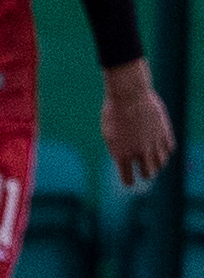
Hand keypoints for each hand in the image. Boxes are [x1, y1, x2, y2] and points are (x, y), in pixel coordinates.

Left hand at [103, 58, 173, 188]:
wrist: (129, 95)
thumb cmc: (113, 112)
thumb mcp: (108, 132)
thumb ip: (117, 148)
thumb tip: (125, 159)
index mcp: (121, 154)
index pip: (128, 177)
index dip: (128, 181)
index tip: (129, 183)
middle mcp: (140, 152)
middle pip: (148, 173)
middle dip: (146, 174)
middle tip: (145, 173)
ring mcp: (154, 143)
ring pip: (161, 163)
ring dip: (157, 164)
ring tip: (153, 162)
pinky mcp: (165, 133)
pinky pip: (169, 149)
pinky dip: (165, 150)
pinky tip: (161, 148)